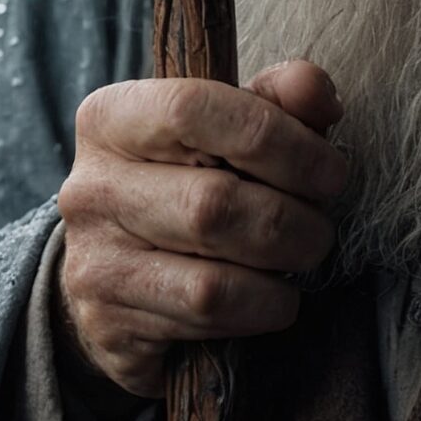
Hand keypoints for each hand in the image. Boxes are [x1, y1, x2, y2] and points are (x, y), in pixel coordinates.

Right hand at [55, 59, 347, 397]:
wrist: (116, 269)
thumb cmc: (189, 179)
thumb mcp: (227, 126)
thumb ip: (276, 97)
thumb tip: (318, 95)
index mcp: (111, 119)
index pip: (193, 110)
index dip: (279, 139)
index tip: (330, 170)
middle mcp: (90, 188)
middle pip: (213, 204)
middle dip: (294, 220)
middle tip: (320, 225)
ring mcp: (93, 262)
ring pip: (212, 279)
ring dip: (280, 272)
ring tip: (300, 256)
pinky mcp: (108, 324)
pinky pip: (204, 322)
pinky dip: (258, 311)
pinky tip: (268, 297)